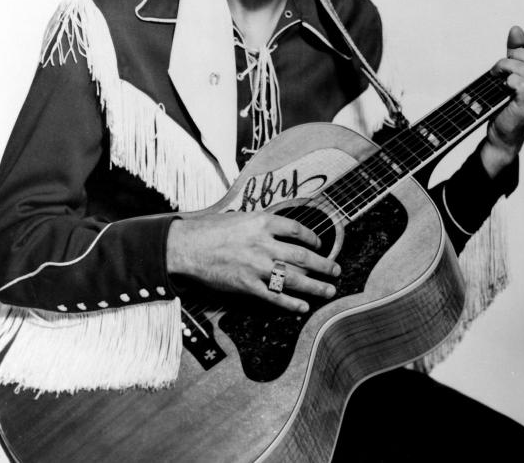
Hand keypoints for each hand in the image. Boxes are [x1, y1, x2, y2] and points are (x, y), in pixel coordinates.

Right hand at [167, 211, 339, 312]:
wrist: (187, 246)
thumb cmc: (211, 229)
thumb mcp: (241, 217)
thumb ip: (262, 224)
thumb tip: (282, 230)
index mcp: (263, 223)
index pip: (297, 230)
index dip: (313, 238)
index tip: (320, 245)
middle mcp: (264, 244)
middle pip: (302, 256)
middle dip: (323, 265)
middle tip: (336, 270)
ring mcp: (256, 266)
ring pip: (292, 278)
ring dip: (314, 286)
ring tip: (329, 290)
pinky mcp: (246, 285)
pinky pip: (273, 296)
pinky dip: (290, 303)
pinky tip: (303, 306)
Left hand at [482, 25, 523, 175]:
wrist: (505, 133)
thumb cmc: (513, 100)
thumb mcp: (519, 71)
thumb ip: (519, 49)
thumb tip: (516, 29)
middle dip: (517, 54)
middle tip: (506, 63)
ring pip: (523, 67)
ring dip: (504, 65)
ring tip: (497, 74)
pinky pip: (519, 83)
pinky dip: (506, 79)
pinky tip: (501, 84)